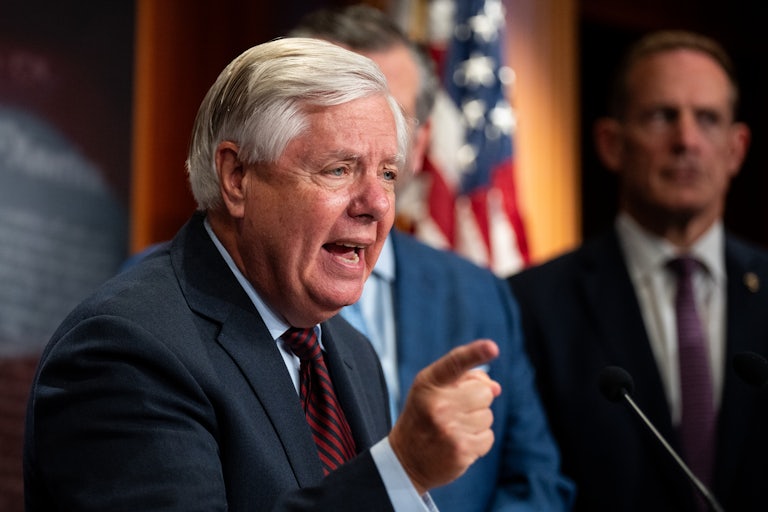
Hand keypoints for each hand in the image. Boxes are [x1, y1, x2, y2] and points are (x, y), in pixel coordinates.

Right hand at [389, 339, 500, 493]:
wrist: (405, 460)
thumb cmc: (424, 417)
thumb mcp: (433, 390)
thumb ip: (464, 379)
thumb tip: (496, 388)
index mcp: (428, 383)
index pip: (455, 363)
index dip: (475, 354)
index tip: (492, 347)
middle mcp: (438, 404)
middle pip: (484, 392)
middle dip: (477, 400)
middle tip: (455, 411)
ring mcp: (449, 429)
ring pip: (488, 416)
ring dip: (477, 422)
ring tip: (454, 429)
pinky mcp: (461, 450)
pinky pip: (488, 437)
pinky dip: (478, 441)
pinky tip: (459, 443)